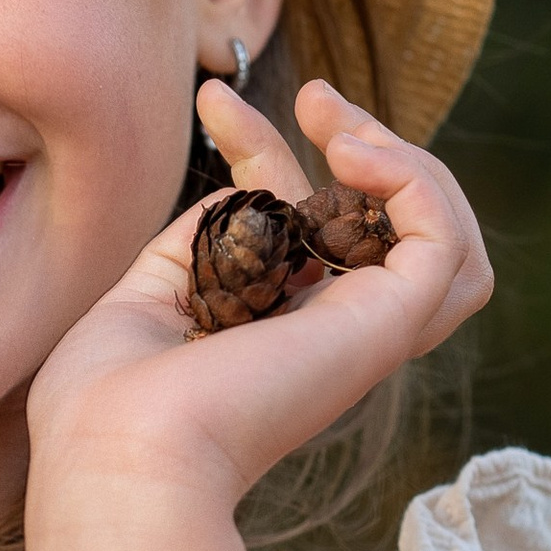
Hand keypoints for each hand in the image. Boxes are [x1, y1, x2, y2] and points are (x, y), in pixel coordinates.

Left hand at [26, 78, 492, 527]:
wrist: (119, 456)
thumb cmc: (105, 405)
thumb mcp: (149, 292)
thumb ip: (206, 238)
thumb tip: (248, 192)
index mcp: (270, 334)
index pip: (304, 228)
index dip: (268, 152)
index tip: (211, 103)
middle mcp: (326, 337)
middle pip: (387, 230)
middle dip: (363, 140)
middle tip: (310, 95)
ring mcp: (360, 335)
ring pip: (445, 246)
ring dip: (408, 164)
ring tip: (341, 128)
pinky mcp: (384, 329)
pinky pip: (445, 246)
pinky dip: (415, 183)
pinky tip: (352, 156)